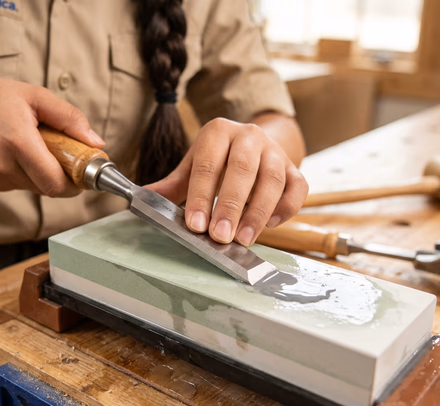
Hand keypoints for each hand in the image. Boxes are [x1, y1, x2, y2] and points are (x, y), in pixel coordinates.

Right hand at [0, 73, 103, 195]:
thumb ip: (69, 118)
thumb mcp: (34, 96)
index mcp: (17, 140)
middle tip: (58, 153)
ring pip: (31, 188)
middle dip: (59, 175)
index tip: (82, 172)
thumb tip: (96, 143)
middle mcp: (0, 164)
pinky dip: (19, 173)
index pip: (55, 182)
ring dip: (38, 173)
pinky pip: (14, 186)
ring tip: (27, 146)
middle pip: (46, 188)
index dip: (74, 183)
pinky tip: (8, 152)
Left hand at [147, 118, 307, 245]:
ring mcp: (275, 151)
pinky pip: (297, 188)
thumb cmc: (219, 159)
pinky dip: (286, 208)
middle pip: (243, 170)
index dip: (201, 196)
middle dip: (231, 206)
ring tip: (244, 239)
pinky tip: (270, 225)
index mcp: (219, 132)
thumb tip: (142, 199)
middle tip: (220, 236)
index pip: (209, 164)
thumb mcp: (194, 165)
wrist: (254, 144)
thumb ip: (173, 185)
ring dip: (258, 212)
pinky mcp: (294, 168)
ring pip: (273, 180)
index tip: (196, 225)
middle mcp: (249, 136)